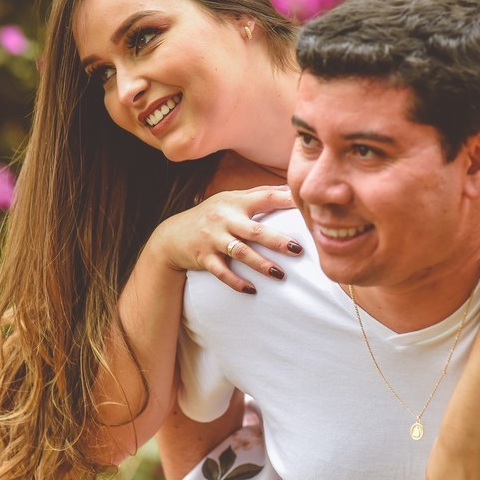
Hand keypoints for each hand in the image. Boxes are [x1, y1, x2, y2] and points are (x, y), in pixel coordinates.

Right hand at [150, 186, 301, 292]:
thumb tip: (291, 189)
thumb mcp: (231, 199)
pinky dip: (236, 282)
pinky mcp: (203, 257)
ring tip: (279, 275)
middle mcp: (225, 219)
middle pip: (255, 230)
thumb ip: (259, 194)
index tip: (307, 206)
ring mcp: (213, 239)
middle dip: (277, 241)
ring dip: (260, 264)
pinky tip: (251, 290)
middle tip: (298, 250)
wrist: (173, 235)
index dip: (286, 200)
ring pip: (240, 253)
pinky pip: (221, 272)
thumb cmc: (212, 215)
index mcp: (236, 202)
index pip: (265, 198)